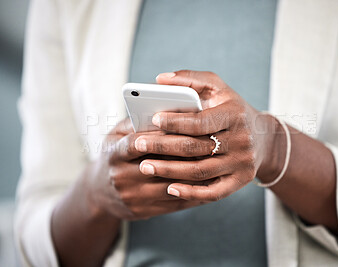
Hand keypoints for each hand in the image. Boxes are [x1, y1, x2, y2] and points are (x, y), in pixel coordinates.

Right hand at [86, 118, 200, 220]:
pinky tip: (209, 181)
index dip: (162, 134)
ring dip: (195, 174)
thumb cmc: (114, 155)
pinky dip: (194, 192)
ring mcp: (133, 197)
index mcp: (113, 154)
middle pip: (160, 164)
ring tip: (215, 160)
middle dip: (186, 152)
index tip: (186, 124)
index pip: (138, 142)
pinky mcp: (143, 211)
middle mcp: (122, 177)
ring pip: (172, 185)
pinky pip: (174, 203)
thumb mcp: (115, 136)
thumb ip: (135, 123)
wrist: (99, 193)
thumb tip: (162, 112)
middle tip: (211, 141)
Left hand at [135, 70, 279, 201]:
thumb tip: (160, 79)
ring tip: (144, 166)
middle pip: (196, 148)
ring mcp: (242, 163)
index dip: (175, 122)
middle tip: (139, 145)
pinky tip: (170, 189)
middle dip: (163, 146)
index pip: (200, 121)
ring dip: (169, 171)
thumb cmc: (232, 109)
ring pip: (200, 172)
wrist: (263, 138)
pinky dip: (190, 193)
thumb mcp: (217, 88)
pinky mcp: (241, 181)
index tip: (153, 119)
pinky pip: (213, 192)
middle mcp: (241, 140)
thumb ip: (190, 79)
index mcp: (234, 114)